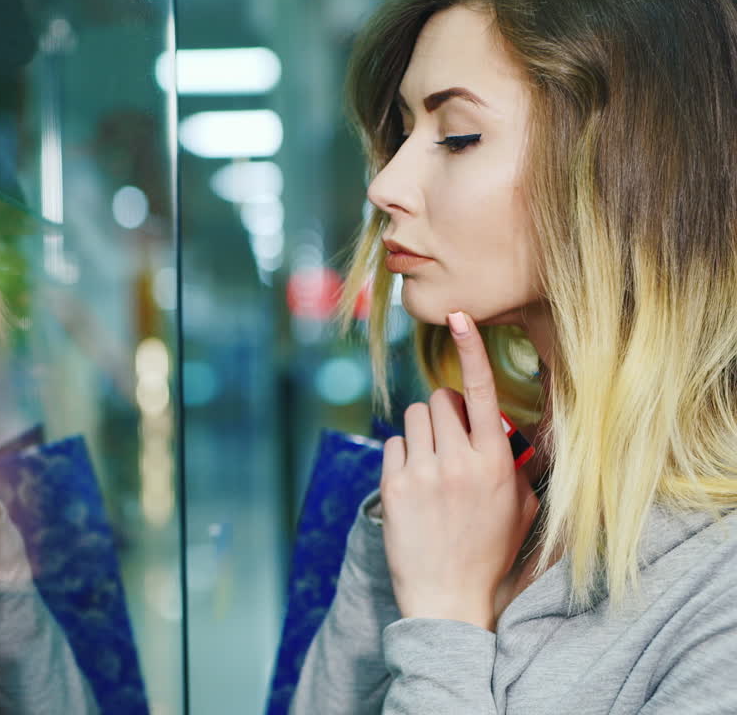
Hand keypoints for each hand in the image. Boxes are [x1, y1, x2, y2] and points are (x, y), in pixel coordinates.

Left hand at [379, 311, 539, 630]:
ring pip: (415, 417)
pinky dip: (403, 455)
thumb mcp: (521, 508)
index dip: (470, 350)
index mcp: (497, 462)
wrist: (448, 598)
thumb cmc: (489, 552)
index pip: (481, 392)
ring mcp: (423, 473)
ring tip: (432, 464)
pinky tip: (414, 484)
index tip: (459, 317)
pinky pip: (394, 443)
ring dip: (423, 430)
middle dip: (444, 411)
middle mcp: (460, 461)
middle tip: (449, 440)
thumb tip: (507, 430)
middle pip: (440, 398)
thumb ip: (517, 463)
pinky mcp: (394, 486)